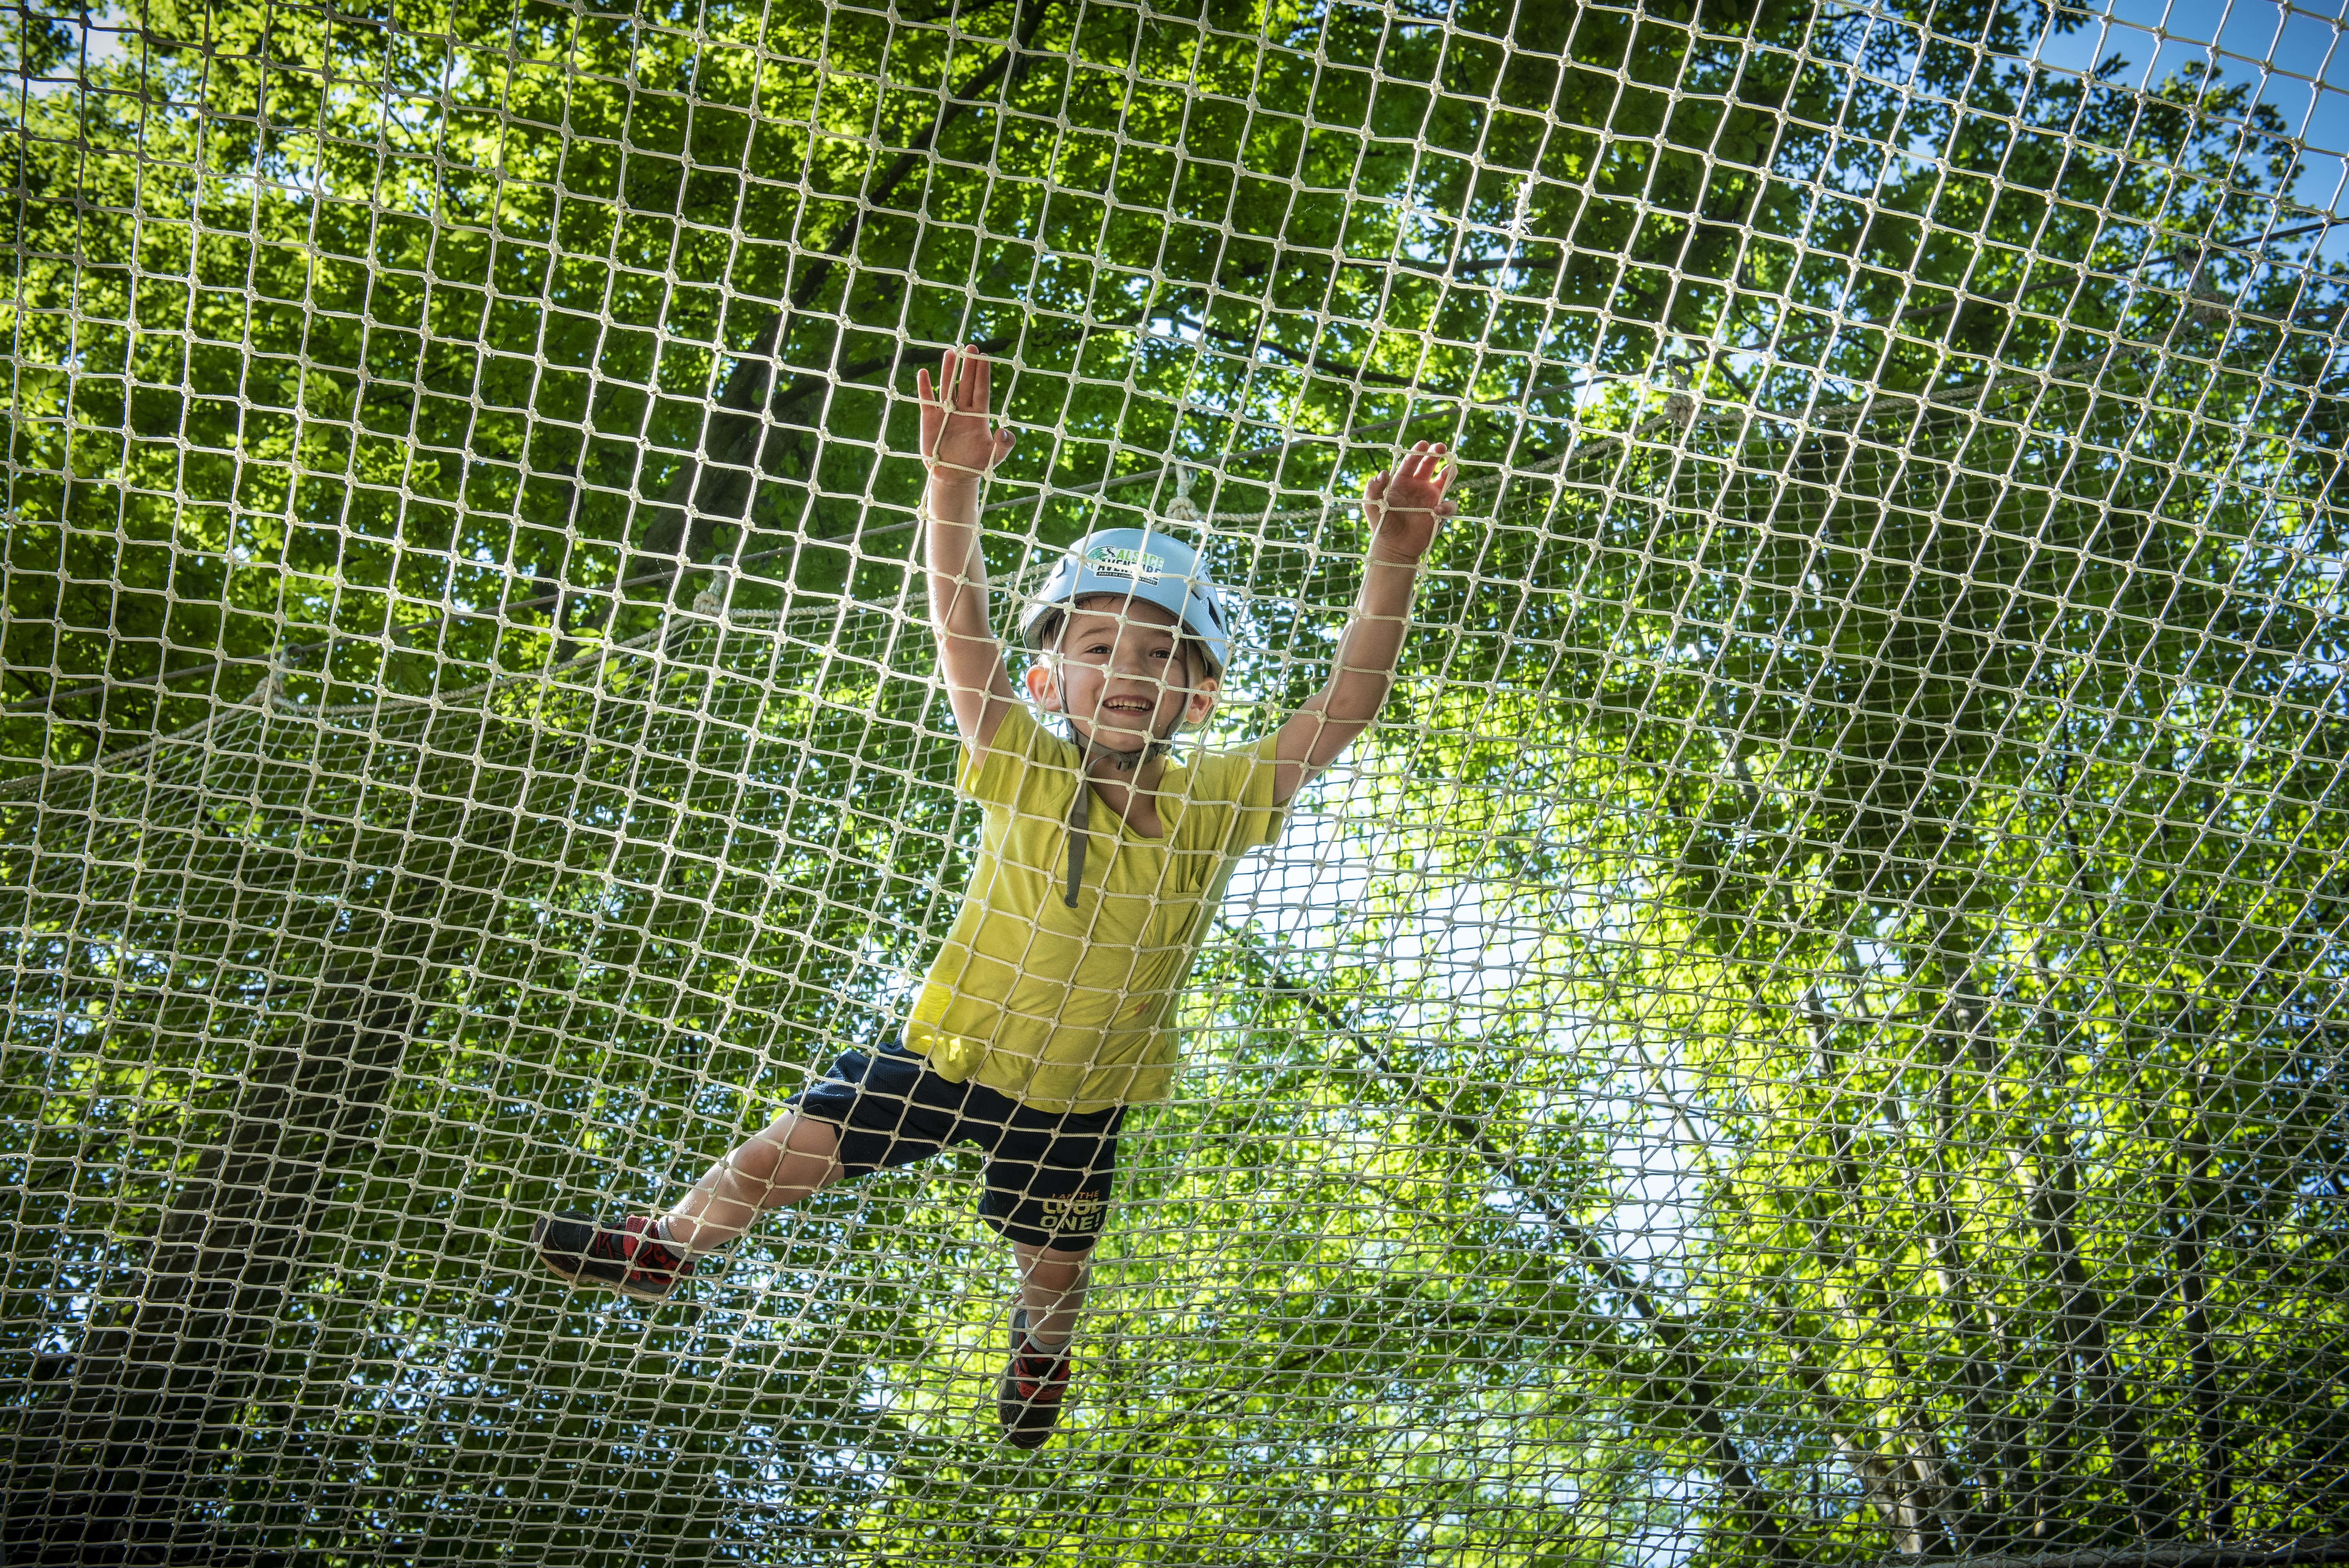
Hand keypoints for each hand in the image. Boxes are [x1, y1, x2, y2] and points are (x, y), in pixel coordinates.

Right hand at [917, 344, 1016, 480]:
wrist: (954, 477)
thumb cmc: (976, 466)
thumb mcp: (995, 457)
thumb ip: (1004, 445)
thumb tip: (1004, 431)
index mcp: (978, 415)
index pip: (981, 390)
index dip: (982, 373)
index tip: (985, 356)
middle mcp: (963, 410)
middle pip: (966, 383)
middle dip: (968, 365)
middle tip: (970, 346)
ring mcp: (946, 413)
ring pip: (947, 387)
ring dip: (948, 371)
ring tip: (950, 353)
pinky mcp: (930, 419)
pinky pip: (927, 400)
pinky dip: (924, 387)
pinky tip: (923, 372)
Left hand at [1363, 440, 1457, 562]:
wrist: (1393, 548)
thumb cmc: (1381, 526)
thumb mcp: (1371, 506)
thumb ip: (1373, 488)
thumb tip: (1383, 472)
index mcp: (1402, 482)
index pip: (1411, 463)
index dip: (1417, 452)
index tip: (1423, 444)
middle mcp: (1418, 486)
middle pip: (1429, 465)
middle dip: (1436, 454)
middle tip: (1441, 447)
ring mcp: (1430, 498)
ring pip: (1444, 481)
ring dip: (1449, 473)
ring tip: (1450, 470)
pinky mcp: (1439, 513)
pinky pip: (1449, 505)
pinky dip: (1447, 506)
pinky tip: (1437, 510)